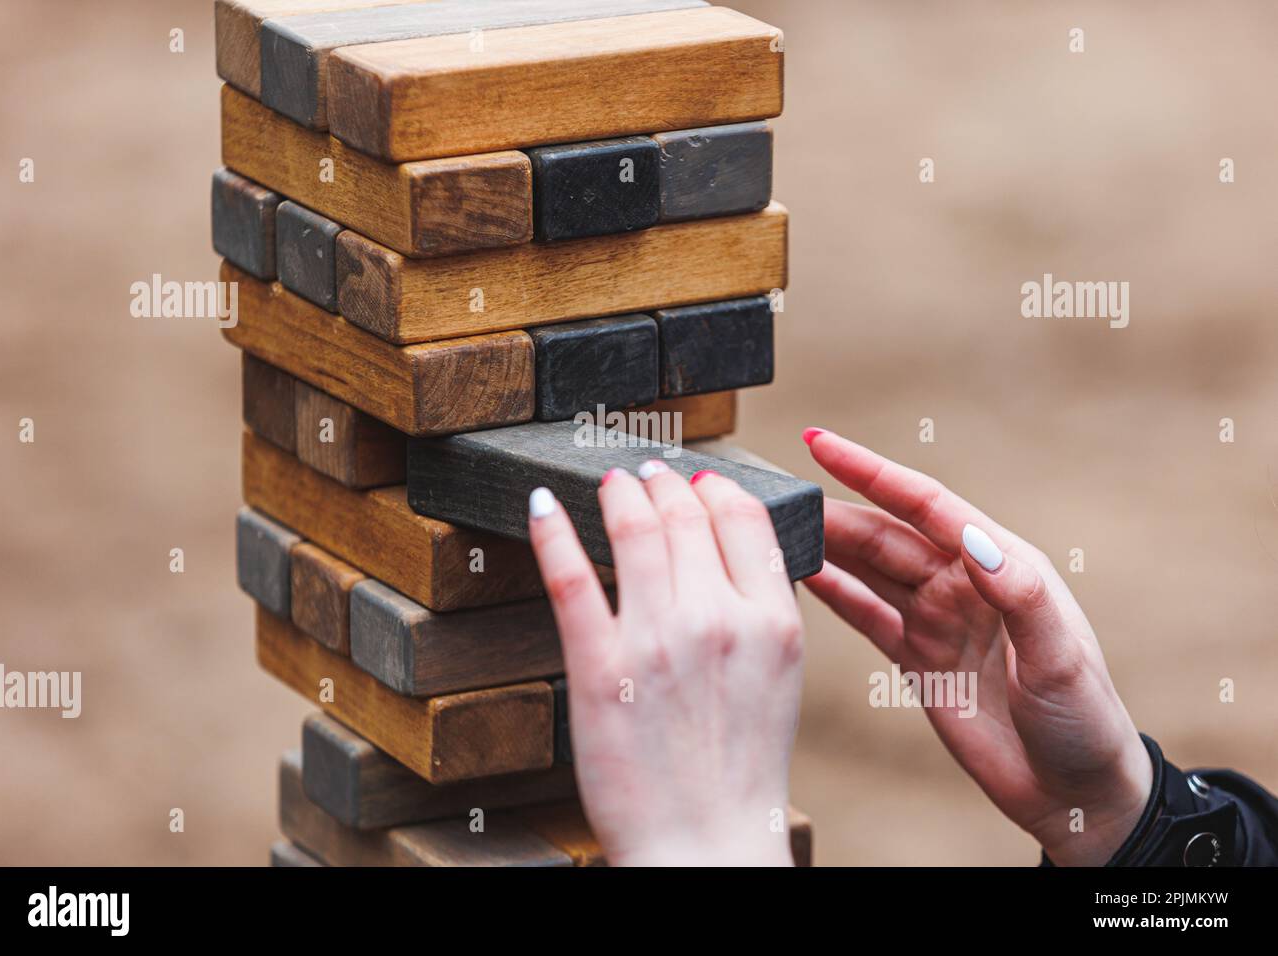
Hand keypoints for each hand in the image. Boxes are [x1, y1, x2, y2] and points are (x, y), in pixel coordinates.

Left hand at [527, 461, 803, 865]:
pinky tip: (540, 506)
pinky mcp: (597, 668)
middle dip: (663, 484)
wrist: (705, 845)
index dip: (716, 488)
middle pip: (687, 516)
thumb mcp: (778, 683)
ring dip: (619, 495)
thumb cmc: (741, 772)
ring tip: (610, 483)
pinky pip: (570, 578)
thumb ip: (763, 617)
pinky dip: (552, 531)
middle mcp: (718, 620)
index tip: (698, 479)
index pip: (746, 520)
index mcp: (773, 624)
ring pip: (635, 531)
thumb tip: (737, 564)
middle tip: (645, 474)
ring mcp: (656, 641)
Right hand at [802, 428, 1151, 865]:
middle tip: (779, 498)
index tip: (821, 445)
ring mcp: (936, 618)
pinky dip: (833, 594)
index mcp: (1001, 564)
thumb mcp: (1059, 656)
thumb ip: (1017, 595)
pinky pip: (866, 614)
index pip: (925, 504)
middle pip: (885, 535)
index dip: (872, 472)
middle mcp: (963, 582)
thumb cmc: (1084, 721)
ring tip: (776, 529)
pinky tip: (800, 575)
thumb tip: (972, 539)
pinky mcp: (916, 656)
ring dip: (826, 547)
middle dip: (834, 511)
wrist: (1073, 793)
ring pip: (869, 569)